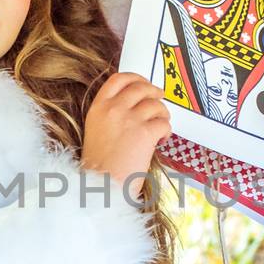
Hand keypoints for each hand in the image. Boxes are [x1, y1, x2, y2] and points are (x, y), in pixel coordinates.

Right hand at [81, 72, 171, 197]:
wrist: (102, 185)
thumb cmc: (100, 164)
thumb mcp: (96, 130)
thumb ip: (111, 114)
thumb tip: (136, 104)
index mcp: (98, 108)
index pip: (118, 79)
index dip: (135, 78)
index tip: (144, 83)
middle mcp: (113, 109)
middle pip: (141, 87)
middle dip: (154, 92)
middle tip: (160, 100)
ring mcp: (129, 120)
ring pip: (156, 104)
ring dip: (162, 114)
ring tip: (159, 128)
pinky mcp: (145, 133)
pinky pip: (164, 123)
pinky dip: (166, 131)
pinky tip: (161, 141)